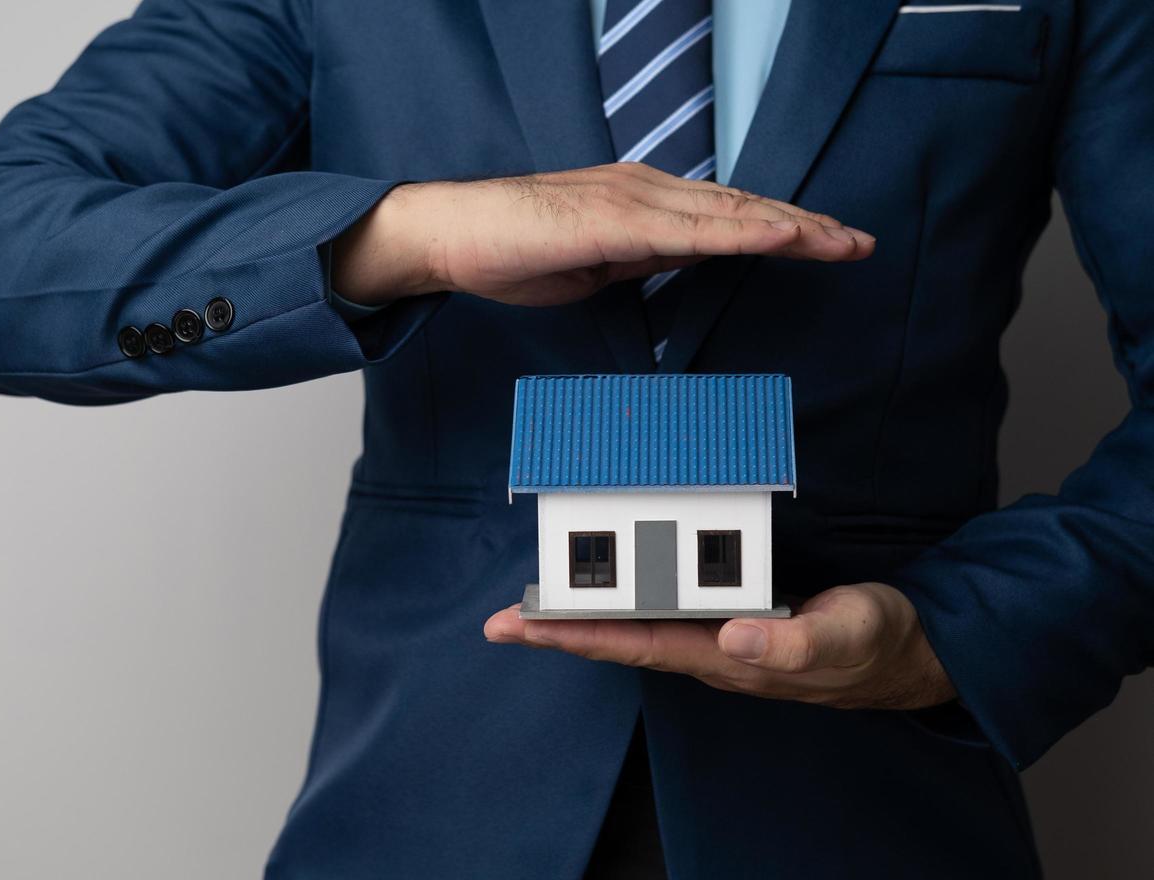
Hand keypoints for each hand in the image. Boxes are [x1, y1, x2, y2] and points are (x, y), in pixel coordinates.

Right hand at [330, 162, 874, 306]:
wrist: (448, 233)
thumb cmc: (505, 249)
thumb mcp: (591, 262)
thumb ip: (636, 256)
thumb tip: (673, 261)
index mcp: (639, 200)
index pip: (724, 214)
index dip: (779, 227)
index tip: (826, 243)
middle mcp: (645, 189)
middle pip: (742, 208)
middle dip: (806, 226)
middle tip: (860, 243)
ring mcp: (632, 200)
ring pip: (729, 215)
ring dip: (792, 228)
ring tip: (842, 242)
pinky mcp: (615, 220)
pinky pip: (693, 231)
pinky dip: (743, 234)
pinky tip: (782, 240)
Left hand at [481, 583, 957, 710]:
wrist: (911, 651)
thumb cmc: (874, 645)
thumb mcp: (843, 638)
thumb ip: (794, 641)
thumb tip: (734, 634)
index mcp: (725, 655)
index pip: (632, 643)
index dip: (572, 635)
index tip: (517, 627)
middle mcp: (710, 649)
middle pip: (618, 638)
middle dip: (557, 629)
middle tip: (497, 620)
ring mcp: (719, 636)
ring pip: (636, 623)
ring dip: (585, 614)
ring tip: (534, 603)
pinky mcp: (734, 616)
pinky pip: (666, 605)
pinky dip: (628, 595)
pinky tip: (605, 587)